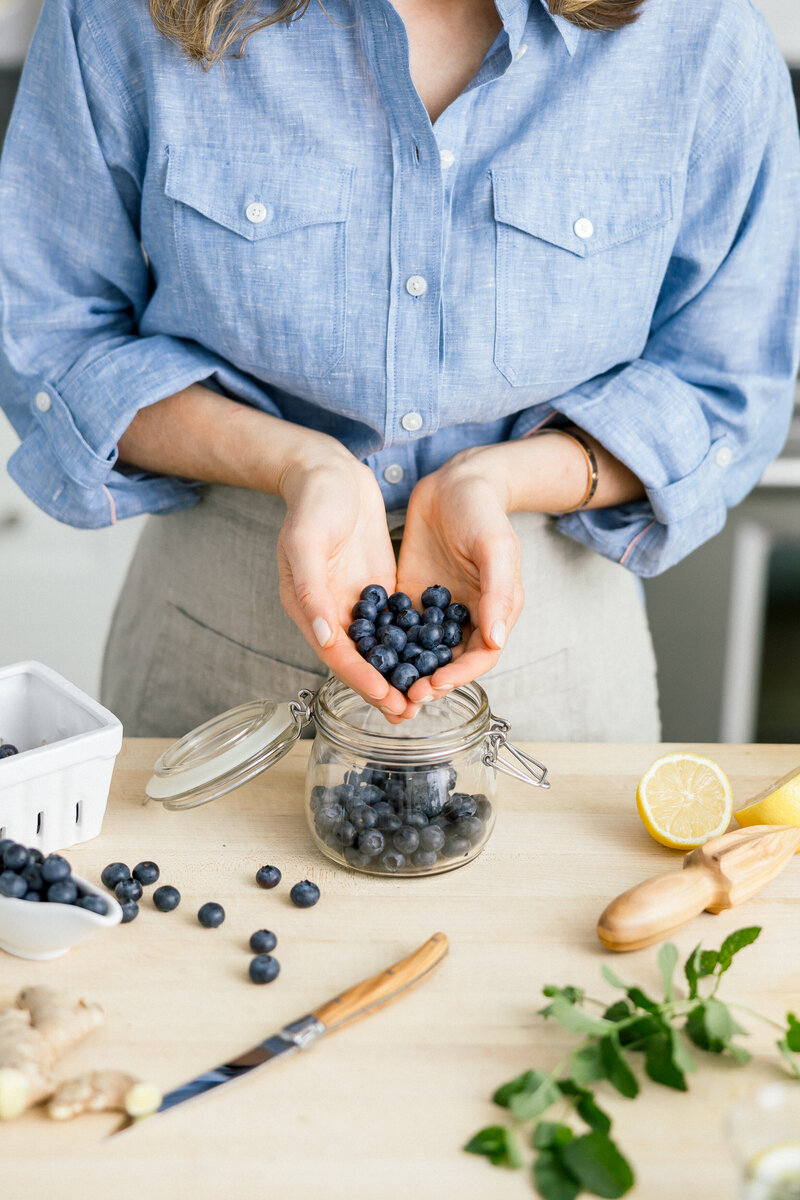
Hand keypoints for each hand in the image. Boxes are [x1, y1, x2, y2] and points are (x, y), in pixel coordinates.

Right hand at [277, 448, 406, 715]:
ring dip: (396, 675)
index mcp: (307, 606)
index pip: (336, 653)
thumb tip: (322, 634)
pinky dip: (407, 646)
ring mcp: (354, 603)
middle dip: (381, 688)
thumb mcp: (307, 540)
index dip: (361, 679)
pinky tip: (429, 660)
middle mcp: (329, 612)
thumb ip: (311, 588)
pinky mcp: (375, 590)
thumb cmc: (315, 502)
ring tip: (420, 700)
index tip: (386, 698)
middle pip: (356, 661)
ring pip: (376, 650)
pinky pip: (391, 626)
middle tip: (410, 712)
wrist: (331, 472)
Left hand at [396, 447, 523, 705]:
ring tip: (385, 688)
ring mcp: (436, 610)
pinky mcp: (411, 599)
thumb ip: (499, 594)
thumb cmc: (483, 513)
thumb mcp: (496, 548)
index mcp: (495, 612)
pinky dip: (386, 646)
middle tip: (404, 697)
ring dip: (406, 673)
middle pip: (449, 663)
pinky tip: (366, 655)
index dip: (458, 676)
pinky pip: (398, 629)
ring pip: (422, 653)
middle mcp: (466, 618)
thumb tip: (495, 639)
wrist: (454, 482)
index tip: (433, 685)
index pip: (480, 656)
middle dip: (429, 684)